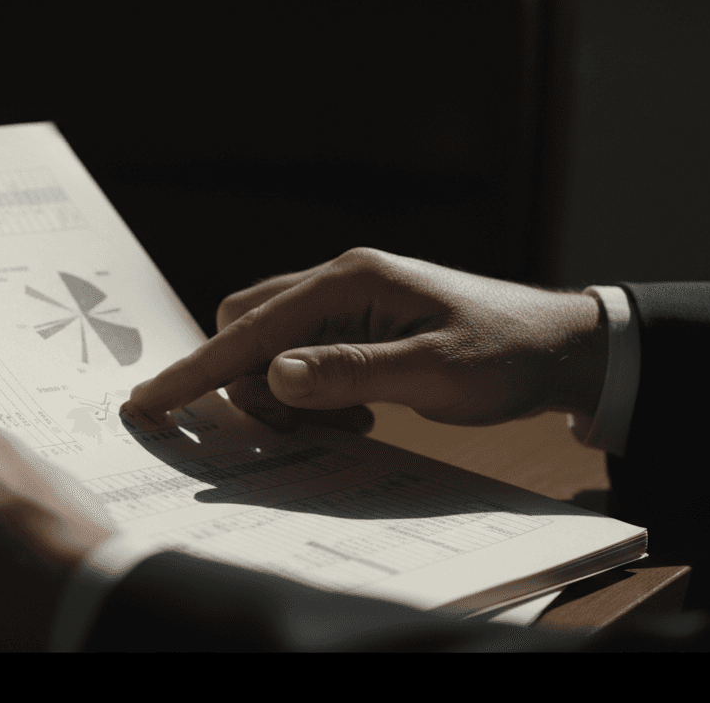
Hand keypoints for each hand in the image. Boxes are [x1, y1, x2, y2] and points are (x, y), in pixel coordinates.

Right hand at [130, 247, 607, 427]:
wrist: (560, 346)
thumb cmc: (504, 354)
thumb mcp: (433, 371)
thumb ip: (351, 373)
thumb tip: (275, 377)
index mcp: (348, 282)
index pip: (250, 328)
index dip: (197, 369)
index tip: (149, 401)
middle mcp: (338, 282)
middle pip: (247, 327)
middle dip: (248, 381)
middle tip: (294, 427)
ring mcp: (347, 302)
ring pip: (273, 345)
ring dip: (286, 393)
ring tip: (346, 422)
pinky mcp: (357, 326)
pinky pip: (304, 358)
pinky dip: (311, 392)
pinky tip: (358, 414)